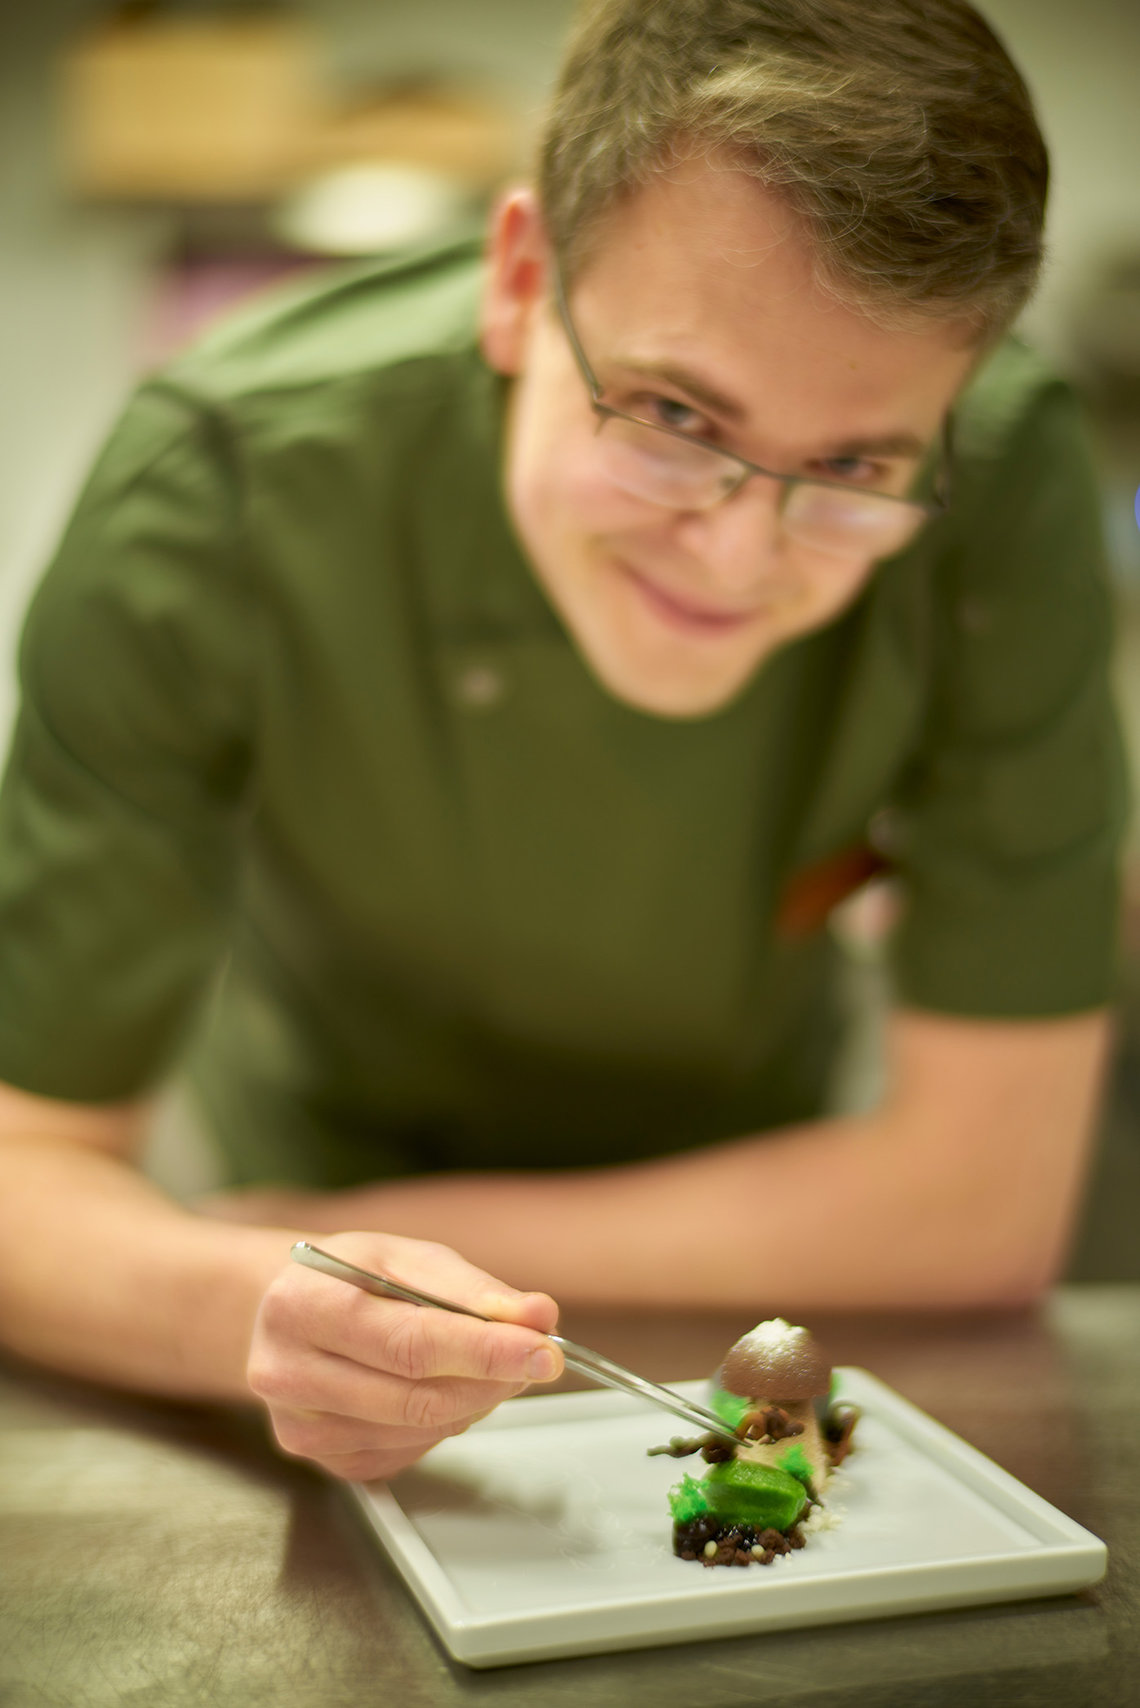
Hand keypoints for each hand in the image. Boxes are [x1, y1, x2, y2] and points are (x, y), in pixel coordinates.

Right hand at [247, 1231, 561, 1480]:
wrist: (285, 1313)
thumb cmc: (348, 1277)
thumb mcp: (403, 1257)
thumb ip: (470, 1289)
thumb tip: (537, 1316)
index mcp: (301, 1305)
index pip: (409, 1342)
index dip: (484, 1350)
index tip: (543, 1348)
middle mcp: (286, 1373)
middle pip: (416, 1396)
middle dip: (492, 1379)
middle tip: (539, 1356)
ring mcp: (299, 1427)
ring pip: (418, 1429)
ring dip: (475, 1400)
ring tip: (488, 1365)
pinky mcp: (321, 1461)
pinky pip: (407, 1452)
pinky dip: (444, 1421)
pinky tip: (441, 1388)